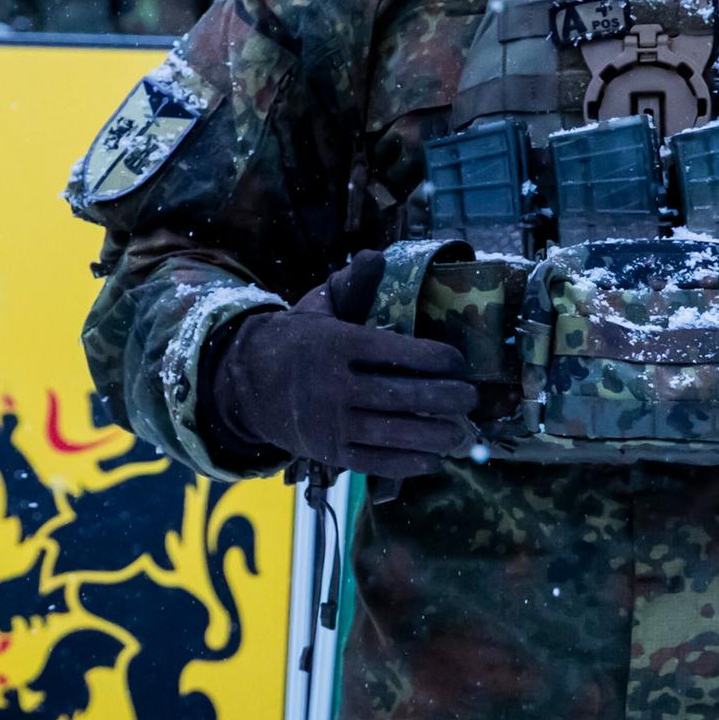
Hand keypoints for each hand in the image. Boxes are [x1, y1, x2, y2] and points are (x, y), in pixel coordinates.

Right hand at [207, 250, 478, 477]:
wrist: (247, 383)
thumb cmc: (298, 340)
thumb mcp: (319, 306)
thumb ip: (352, 283)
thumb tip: (374, 255)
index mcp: (333, 343)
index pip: (393, 352)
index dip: (433, 358)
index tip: (458, 361)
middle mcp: (330, 384)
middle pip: (399, 395)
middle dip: (444, 398)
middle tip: (471, 398)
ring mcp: (329, 422)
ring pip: (392, 433)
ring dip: (434, 435)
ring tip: (461, 432)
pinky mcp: (329, 452)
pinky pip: (375, 463)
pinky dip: (408, 463)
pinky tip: (434, 458)